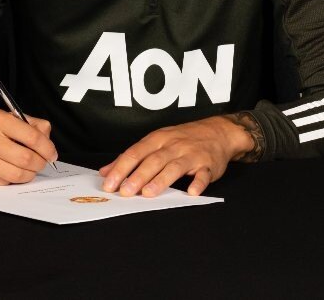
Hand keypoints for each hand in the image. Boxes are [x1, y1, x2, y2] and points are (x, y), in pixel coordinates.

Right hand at [0, 109, 57, 184]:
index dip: (47, 148)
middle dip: (39, 164)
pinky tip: (8, 172)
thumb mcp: (6, 118)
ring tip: (27, 169)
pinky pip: (2, 183)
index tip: (51, 154)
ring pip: (16, 174)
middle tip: (41, 163)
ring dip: (28, 175)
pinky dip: (10, 181)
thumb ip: (31, 125)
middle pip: (26, 158)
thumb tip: (47, 138)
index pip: (32, 136)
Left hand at [98, 115, 252, 197]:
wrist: (218, 131)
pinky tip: (191, 192)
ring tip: (149, 193)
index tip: (109, 184)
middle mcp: (173, 145)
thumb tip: (105, 172)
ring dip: (161, 180)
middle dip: (138, 175)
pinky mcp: (208, 165)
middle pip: (153, 160)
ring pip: (174, 167)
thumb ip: (131, 157)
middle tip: (125, 192)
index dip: (121, 168)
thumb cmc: (182, 138)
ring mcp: (191, 154)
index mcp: (157, 139)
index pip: (135, 153)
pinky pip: (203, 174)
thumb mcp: (156, 141)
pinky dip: (198, 183)